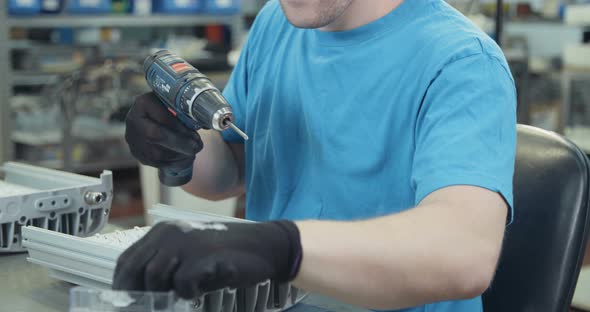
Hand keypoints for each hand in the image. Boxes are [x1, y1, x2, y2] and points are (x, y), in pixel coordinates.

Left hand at [112, 220, 301, 299]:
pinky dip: (190, 293)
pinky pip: (183, 283)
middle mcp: (171, 233)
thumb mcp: (190, 253)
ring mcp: (187, 243)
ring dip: (166, 293)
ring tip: (186, 294)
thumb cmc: (226, 253)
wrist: (264, 246)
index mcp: (164, 231)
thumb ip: (166, 266)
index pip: (127, 260)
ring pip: (155, 277)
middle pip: (135, 270)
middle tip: (150, 307)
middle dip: (138, 294)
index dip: (122, 284)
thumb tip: (141, 295)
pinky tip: (202, 290)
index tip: (126, 302)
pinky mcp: (204, 256)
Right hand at [125, 92, 202, 170]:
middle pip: (156, 135)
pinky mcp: (139, 154)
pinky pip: (158, 163)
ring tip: (194, 151)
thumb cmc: (168, 110)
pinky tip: (186, 157)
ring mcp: (134, 139)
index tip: (195, 133)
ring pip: (157, 153)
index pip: (161, 117)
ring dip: (180, 154)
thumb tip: (206, 123)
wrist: (150, 120)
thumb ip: (186, 110)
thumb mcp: (173, 103)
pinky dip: (176, 162)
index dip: (180, 127)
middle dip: (181, 143)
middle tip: (198, 146)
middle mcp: (133, 121)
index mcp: (143, 103)